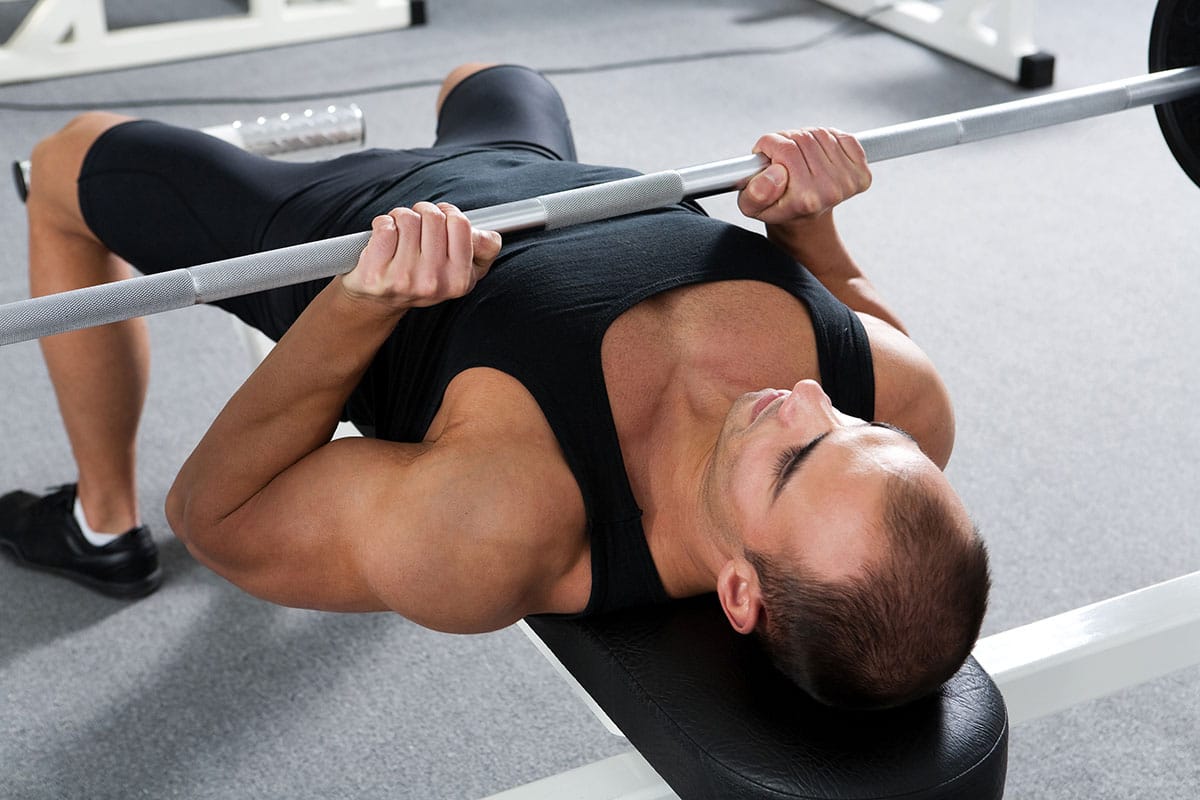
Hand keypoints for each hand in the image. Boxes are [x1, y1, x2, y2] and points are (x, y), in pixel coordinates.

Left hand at [341, 202, 501, 311]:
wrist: (380, 301)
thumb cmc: (421, 279)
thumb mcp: (460, 271)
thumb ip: (481, 250)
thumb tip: (488, 235)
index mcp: (459, 280)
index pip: (461, 224)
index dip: (450, 214)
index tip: (442, 220)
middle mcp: (433, 282)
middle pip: (434, 216)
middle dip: (424, 212)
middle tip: (418, 226)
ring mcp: (404, 278)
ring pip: (408, 218)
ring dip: (401, 217)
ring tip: (400, 232)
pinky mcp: (376, 273)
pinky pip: (384, 226)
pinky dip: (382, 224)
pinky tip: (385, 238)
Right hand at [737, 128, 871, 225]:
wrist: (805, 218)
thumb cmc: (778, 209)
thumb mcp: (751, 207)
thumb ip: (754, 193)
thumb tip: (776, 172)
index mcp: (804, 199)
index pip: (786, 149)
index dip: (769, 145)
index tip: (766, 155)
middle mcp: (830, 191)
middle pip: (803, 139)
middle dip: (785, 140)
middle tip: (780, 156)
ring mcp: (848, 182)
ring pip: (820, 134)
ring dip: (804, 138)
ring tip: (797, 156)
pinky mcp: (861, 173)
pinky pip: (841, 136)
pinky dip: (826, 139)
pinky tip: (817, 155)